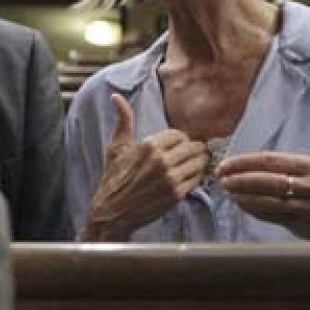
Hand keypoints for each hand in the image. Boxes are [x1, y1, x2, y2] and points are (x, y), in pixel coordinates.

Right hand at [81, 94, 207, 240]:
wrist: (111, 212)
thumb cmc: (113, 179)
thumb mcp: (116, 147)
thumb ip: (123, 120)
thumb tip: (116, 97)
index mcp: (148, 146)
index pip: (179, 134)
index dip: (180, 139)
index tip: (178, 144)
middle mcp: (161, 161)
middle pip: (193, 147)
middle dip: (193, 149)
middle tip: (192, 153)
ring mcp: (170, 178)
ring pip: (198, 163)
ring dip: (198, 162)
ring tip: (193, 164)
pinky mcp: (176, 195)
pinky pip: (196, 180)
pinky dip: (195, 177)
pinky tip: (188, 178)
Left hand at [217, 151, 309, 242]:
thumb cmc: (309, 193)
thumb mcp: (298, 175)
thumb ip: (272, 171)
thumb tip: (234, 169)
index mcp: (308, 165)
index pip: (270, 159)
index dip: (244, 162)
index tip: (224, 166)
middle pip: (271, 180)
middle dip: (243, 179)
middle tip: (223, 180)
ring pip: (273, 200)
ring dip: (246, 197)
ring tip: (229, 193)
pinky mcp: (307, 222)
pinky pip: (276, 216)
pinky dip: (255, 210)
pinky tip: (241, 205)